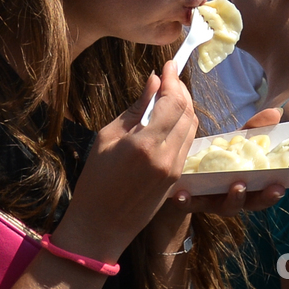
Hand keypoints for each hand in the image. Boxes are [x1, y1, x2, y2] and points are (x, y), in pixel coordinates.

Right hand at [54, 61, 197, 263]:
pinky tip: (170, 117)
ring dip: (185, 106)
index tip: (169, 63)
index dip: (173, 79)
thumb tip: (153, 81)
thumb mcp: (108, 137)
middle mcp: (166, 156)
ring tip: (170, 94)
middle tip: (169, 76)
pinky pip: (187, 143)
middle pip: (188, 112)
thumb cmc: (96, 180)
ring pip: (192, 127)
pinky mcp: (178, 178)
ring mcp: (175, 169)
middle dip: (181, 90)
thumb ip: (135, 108)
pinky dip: (183, 125)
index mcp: (145, 144)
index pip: (172, 101)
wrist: (102, 225)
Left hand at [170, 108, 284, 215]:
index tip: (281, 186)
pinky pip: (188, 204)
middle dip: (257, 198)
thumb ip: (253, 129)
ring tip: (236, 187)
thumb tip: (275, 112)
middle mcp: (230, 198)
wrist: (184, 174)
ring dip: (231, 200)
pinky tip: (183, 194)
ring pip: (222, 207)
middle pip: (248, 203)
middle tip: (260, 186)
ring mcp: (210, 201)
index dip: (272, 194)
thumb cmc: (216, 159)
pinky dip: (187, 201)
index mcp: (245, 187)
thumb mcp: (234, 143)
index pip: (263, 195)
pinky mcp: (189, 201)